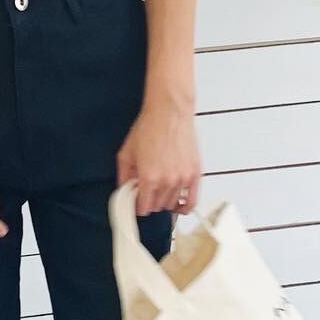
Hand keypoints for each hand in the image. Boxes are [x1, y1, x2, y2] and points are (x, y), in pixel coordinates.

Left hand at [116, 97, 200, 217]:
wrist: (169, 112)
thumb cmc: (149, 128)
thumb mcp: (126, 152)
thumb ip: (123, 176)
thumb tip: (124, 190)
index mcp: (149, 178)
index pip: (143, 208)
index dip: (137, 206)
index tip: (136, 201)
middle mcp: (167, 182)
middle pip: (157, 207)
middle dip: (149, 200)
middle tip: (146, 189)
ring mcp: (183, 179)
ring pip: (172, 204)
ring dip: (164, 200)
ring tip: (159, 188)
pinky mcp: (195, 174)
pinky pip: (191, 201)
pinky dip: (185, 207)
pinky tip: (179, 206)